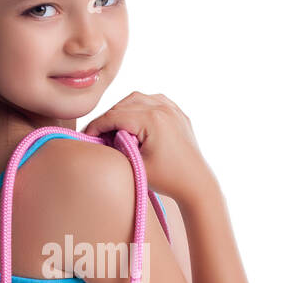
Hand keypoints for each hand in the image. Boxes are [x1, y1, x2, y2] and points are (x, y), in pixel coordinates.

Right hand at [82, 92, 210, 204]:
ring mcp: (172, 108)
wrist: (196, 183)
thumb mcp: (134, 164)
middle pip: (123, 104)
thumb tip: (98, 138)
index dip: (95, 126)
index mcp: (151, 119)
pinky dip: (139, 108)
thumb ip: (114, 147)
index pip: (113, 116)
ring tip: (115, 129)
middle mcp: (163, 108)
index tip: (86, 137)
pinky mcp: (177, 113)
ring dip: (122, 110)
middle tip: (99, 136)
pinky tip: (134, 122)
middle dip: (108, 119)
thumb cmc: (167, 179)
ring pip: (137, 99)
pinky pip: (153, 101)